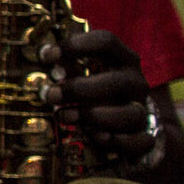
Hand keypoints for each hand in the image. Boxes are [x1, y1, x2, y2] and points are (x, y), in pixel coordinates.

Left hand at [39, 29, 156, 165]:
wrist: (124, 120)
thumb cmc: (95, 89)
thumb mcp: (82, 71)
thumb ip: (65, 64)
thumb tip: (40, 53)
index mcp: (121, 59)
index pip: (107, 41)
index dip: (76, 46)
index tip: (47, 56)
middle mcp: (135, 83)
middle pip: (116, 81)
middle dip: (79, 89)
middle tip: (50, 94)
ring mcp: (141, 110)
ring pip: (130, 114)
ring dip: (93, 116)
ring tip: (64, 115)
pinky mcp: (143, 137)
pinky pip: (138, 142)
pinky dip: (116, 141)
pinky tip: (93, 136)